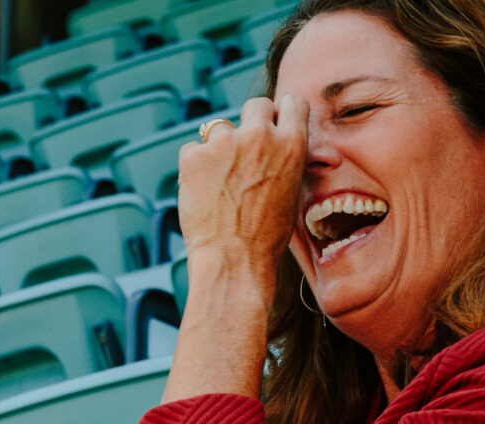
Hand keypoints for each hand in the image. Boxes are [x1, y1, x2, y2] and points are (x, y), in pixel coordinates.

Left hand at [177, 93, 309, 283]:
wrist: (233, 260)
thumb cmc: (265, 234)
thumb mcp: (291, 189)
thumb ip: (283, 157)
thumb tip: (271, 140)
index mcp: (292, 142)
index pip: (292, 102)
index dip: (280, 115)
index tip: (272, 127)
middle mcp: (260, 135)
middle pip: (256, 106)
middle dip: (249, 123)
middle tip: (241, 152)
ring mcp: (224, 143)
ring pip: (219, 128)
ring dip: (218, 147)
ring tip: (219, 182)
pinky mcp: (194, 157)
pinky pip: (191, 149)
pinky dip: (193, 166)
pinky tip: (200, 191)